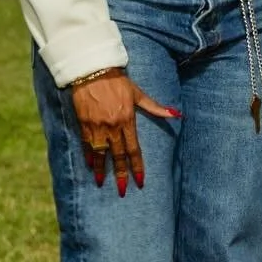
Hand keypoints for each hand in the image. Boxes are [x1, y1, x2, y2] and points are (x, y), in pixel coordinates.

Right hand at [71, 72, 179, 196]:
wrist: (93, 71)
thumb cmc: (118, 82)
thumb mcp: (138, 94)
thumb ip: (156, 108)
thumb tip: (177, 114)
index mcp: (127, 121)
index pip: (134, 150)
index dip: (137, 167)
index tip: (140, 181)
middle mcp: (112, 127)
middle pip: (118, 156)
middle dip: (121, 174)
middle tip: (122, 191)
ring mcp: (97, 126)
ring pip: (100, 153)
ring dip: (101, 170)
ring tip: (101, 183)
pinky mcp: (84, 123)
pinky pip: (87, 144)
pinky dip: (89, 156)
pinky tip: (90, 166)